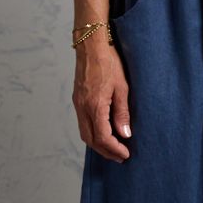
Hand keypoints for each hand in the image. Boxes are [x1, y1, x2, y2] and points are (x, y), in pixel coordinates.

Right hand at [73, 37, 132, 160]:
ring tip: (114, 148)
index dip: (114, 149)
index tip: (125, 154)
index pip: (102, 137)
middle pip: (90, 139)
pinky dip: (93, 133)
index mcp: (94, 105)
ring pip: (84, 133)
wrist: (91, 46)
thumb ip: (122, 113)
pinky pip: (82, 123)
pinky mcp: (77, 99)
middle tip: (120, 156)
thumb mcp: (122, 88)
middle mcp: (83, 107)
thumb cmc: (109, 62)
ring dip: (98, 144)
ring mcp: (78, 103)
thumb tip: (125, 134)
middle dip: (106, 151)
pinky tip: (104, 133)